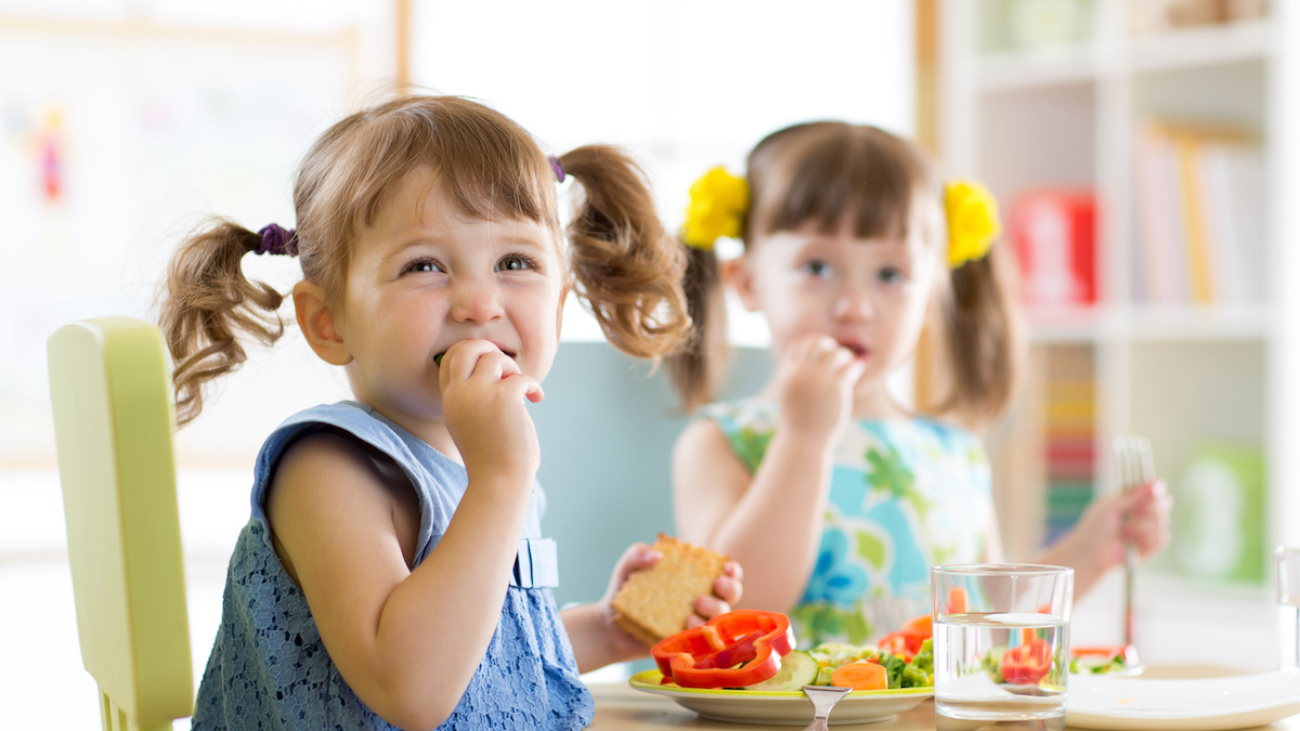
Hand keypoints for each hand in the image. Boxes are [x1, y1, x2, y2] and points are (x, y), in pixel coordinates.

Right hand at [438, 339, 544, 484]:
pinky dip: (533, 386)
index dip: (471, 353)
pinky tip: (537, 398)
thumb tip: (499, 371)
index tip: (490, 365)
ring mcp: (479, 394)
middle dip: (488, 349)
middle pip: (466, 348)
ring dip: (513, 368)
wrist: (498, 481)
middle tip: (506, 367)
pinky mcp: (503, 398)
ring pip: (495, 358)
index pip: (449, 359)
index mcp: (449, 401)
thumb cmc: (490, 459)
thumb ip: (474, 399)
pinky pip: (521, 377)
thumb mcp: (470, 424)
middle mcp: (459, 394)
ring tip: (521, 388)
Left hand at [597, 543, 744, 655]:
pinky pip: (702, 642)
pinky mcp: (686, 643)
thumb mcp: (627, 568)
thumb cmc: (625, 592)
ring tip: (691, 613)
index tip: (727, 569)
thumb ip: (637, 554)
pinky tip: (685, 630)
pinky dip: (698, 636)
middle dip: (729, 590)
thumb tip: (657, 555)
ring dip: (713, 613)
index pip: (724, 574)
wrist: (609, 626)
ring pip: (719, 620)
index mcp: (694, 579)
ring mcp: (695, 623)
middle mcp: (701, 601)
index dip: (733, 571)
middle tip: (714, 586)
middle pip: (730, 596)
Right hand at [772, 334, 865, 439]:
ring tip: (847, 361)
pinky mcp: (837, 388)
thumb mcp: (788, 396)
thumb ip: (794, 377)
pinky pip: (850, 367)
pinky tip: (858, 367)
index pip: (798, 346)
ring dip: (843, 355)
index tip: (818, 350)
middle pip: (815, 343)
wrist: (804, 441)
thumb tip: (803, 361)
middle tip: (833, 350)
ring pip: (835, 353)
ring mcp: (819, 379)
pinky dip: (856, 365)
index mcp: (787, 374)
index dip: (809, 344)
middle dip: (825, 343)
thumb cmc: (797, 421)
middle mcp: (801, 373)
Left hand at [1073, 480, 1172, 569]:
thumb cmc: (1097, 526)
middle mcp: (1146, 511)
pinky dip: (1147, 539)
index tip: (1155, 490)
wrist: (1093, 552)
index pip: (1155, 488)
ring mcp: (1151, 527)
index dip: (1157, 488)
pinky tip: (1133, 542)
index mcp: (1135, 498)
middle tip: (1136, 513)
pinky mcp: (1153, 544)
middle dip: (1153, 507)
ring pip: (1163, 521)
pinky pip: (1162, 538)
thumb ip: (1133, 496)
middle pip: (1165, 502)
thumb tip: (1155, 483)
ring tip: (1125, 532)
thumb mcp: (1111, 507)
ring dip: (1144, 526)